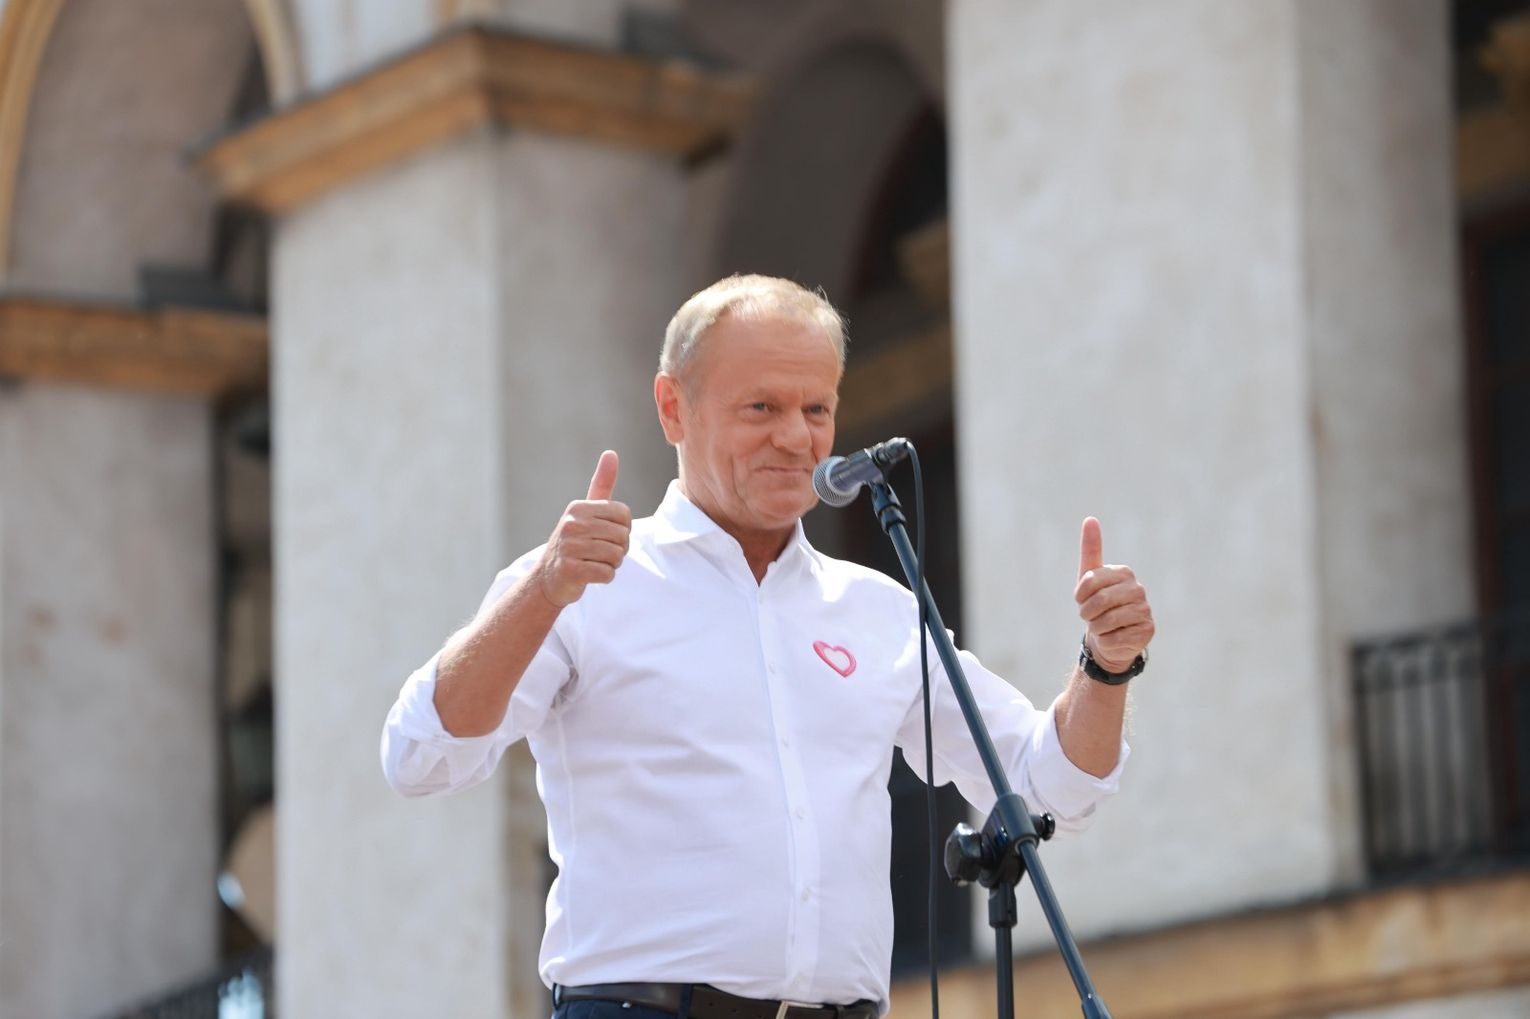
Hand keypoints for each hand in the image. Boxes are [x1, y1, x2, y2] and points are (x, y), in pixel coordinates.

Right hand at [535, 450, 631, 607]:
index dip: (623, 529)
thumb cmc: (575, 543)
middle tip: (599, 553)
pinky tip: (589, 575)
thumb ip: (601, 484)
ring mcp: (569, 547)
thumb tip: (611, 453)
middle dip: (618, 549)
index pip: (624, 515)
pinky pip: (607, 574)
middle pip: (622, 536)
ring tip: (593, 562)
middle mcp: (571, 524)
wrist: (548, 579)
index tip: (606, 535)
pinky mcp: (570, 570)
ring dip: (611, 564)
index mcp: (578, 508)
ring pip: (616, 556)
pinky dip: (604, 578)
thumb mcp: (586, 512)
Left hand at [1074, 517, 1153, 672]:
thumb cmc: (1097, 604)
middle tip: (1091, 616)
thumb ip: (1091, 549)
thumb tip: (1090, 519)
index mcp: (1124, 573)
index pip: (1089, 581)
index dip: (1080, 595)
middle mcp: (1138, 589)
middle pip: (1099, 602)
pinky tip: (1114, 637)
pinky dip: (1106, 641)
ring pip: (1106, 621)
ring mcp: (1145, 610)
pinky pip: (1114, 638)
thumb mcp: (1089, 577)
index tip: (1083, 599)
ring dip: (1096, 627)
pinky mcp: (1147, 631)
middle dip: (1087, 613)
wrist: (1109, 636)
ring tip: (1102, 626)